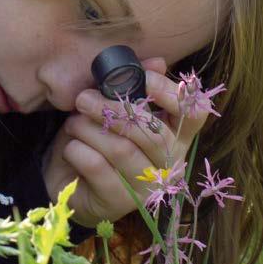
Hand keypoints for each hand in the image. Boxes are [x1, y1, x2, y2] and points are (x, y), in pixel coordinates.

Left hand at [42, 57, 210, 227]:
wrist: (68, 182)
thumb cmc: (96, 141)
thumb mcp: (113, 111)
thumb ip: (134, 87)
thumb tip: (157, 61)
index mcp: (175, 137)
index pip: (194, 114)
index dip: (172, 94)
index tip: (143, 78)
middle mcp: (169, 164)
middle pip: (153, 133)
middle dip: (114, 109)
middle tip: (84, 98)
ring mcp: (146, 187)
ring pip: (120, 149)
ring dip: (89, 130)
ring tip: (73, 123)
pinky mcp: (119, 202)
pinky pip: (97, 167)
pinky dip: (77, 150)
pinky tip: (71, 147)